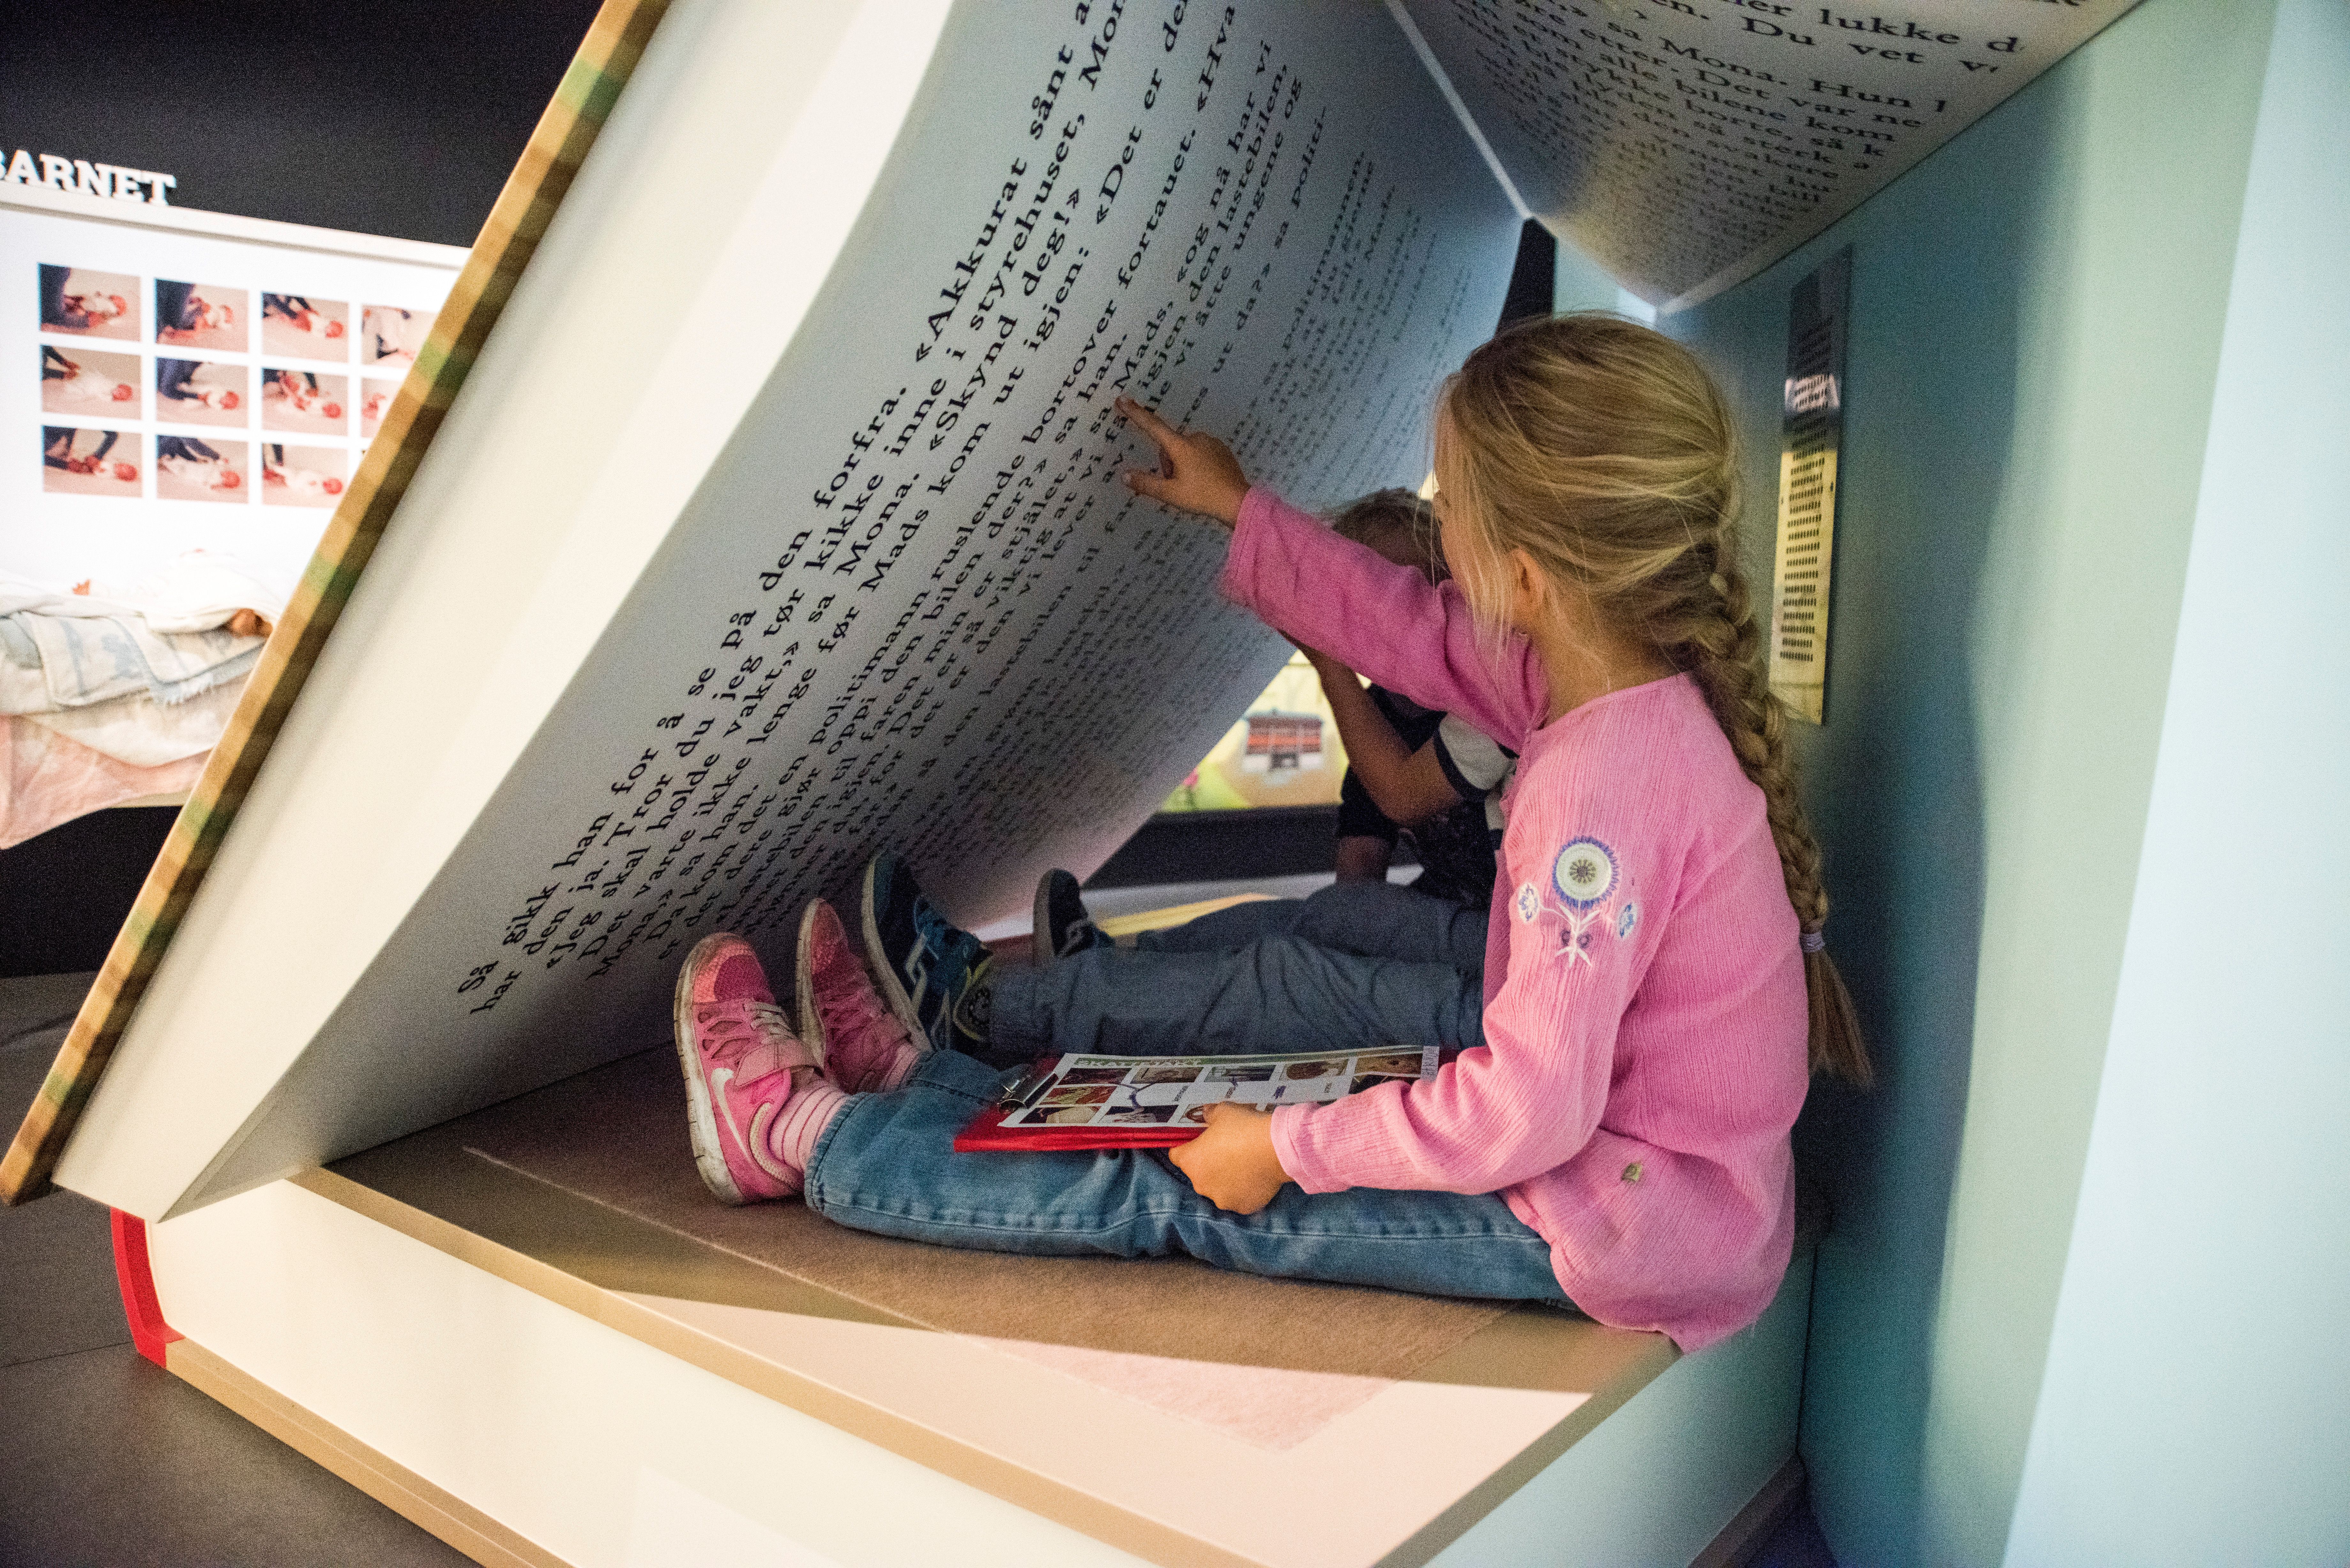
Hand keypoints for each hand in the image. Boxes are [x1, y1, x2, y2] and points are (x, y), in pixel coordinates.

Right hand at [1118, 396, 1249, 526]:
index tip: (1123, 400)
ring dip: (1183, 464)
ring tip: (1193, 485)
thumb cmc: (1202, 497)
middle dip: (1168, 463)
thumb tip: (1125, 475)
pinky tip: (1205, 480)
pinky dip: (1198, 463)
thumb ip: (1146, 484)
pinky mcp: (1222, 449)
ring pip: (1185, 449)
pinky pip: (1201, 451)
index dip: (1136, 413)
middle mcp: (1195, 438)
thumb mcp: (1170, 494)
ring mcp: (1211, 442)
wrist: (1238, 501)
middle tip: (1177, 484)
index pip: (1153, 426)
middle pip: (1170, 446)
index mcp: (1180, 446)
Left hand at [1169, 1103, 1288, 1213]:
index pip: (1177, 1154)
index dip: (1187, 1146)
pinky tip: (1256, 1176)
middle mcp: (1200, 1185)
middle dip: (1210, 1163)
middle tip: (1228, 1150)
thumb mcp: (1223, 1112)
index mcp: (1190, 1161)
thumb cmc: (1244, 1128)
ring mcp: (1222, 1199)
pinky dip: (1245, 1190)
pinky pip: (1239, 1197)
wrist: (1276, 1149)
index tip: (1201, 1140)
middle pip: (1199, 1173)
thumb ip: (1210, 1114)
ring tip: (1245, 1165)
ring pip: (1219, 1188)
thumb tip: (1205, 1113)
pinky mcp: (1242, 1207)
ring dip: (1227, 1179)